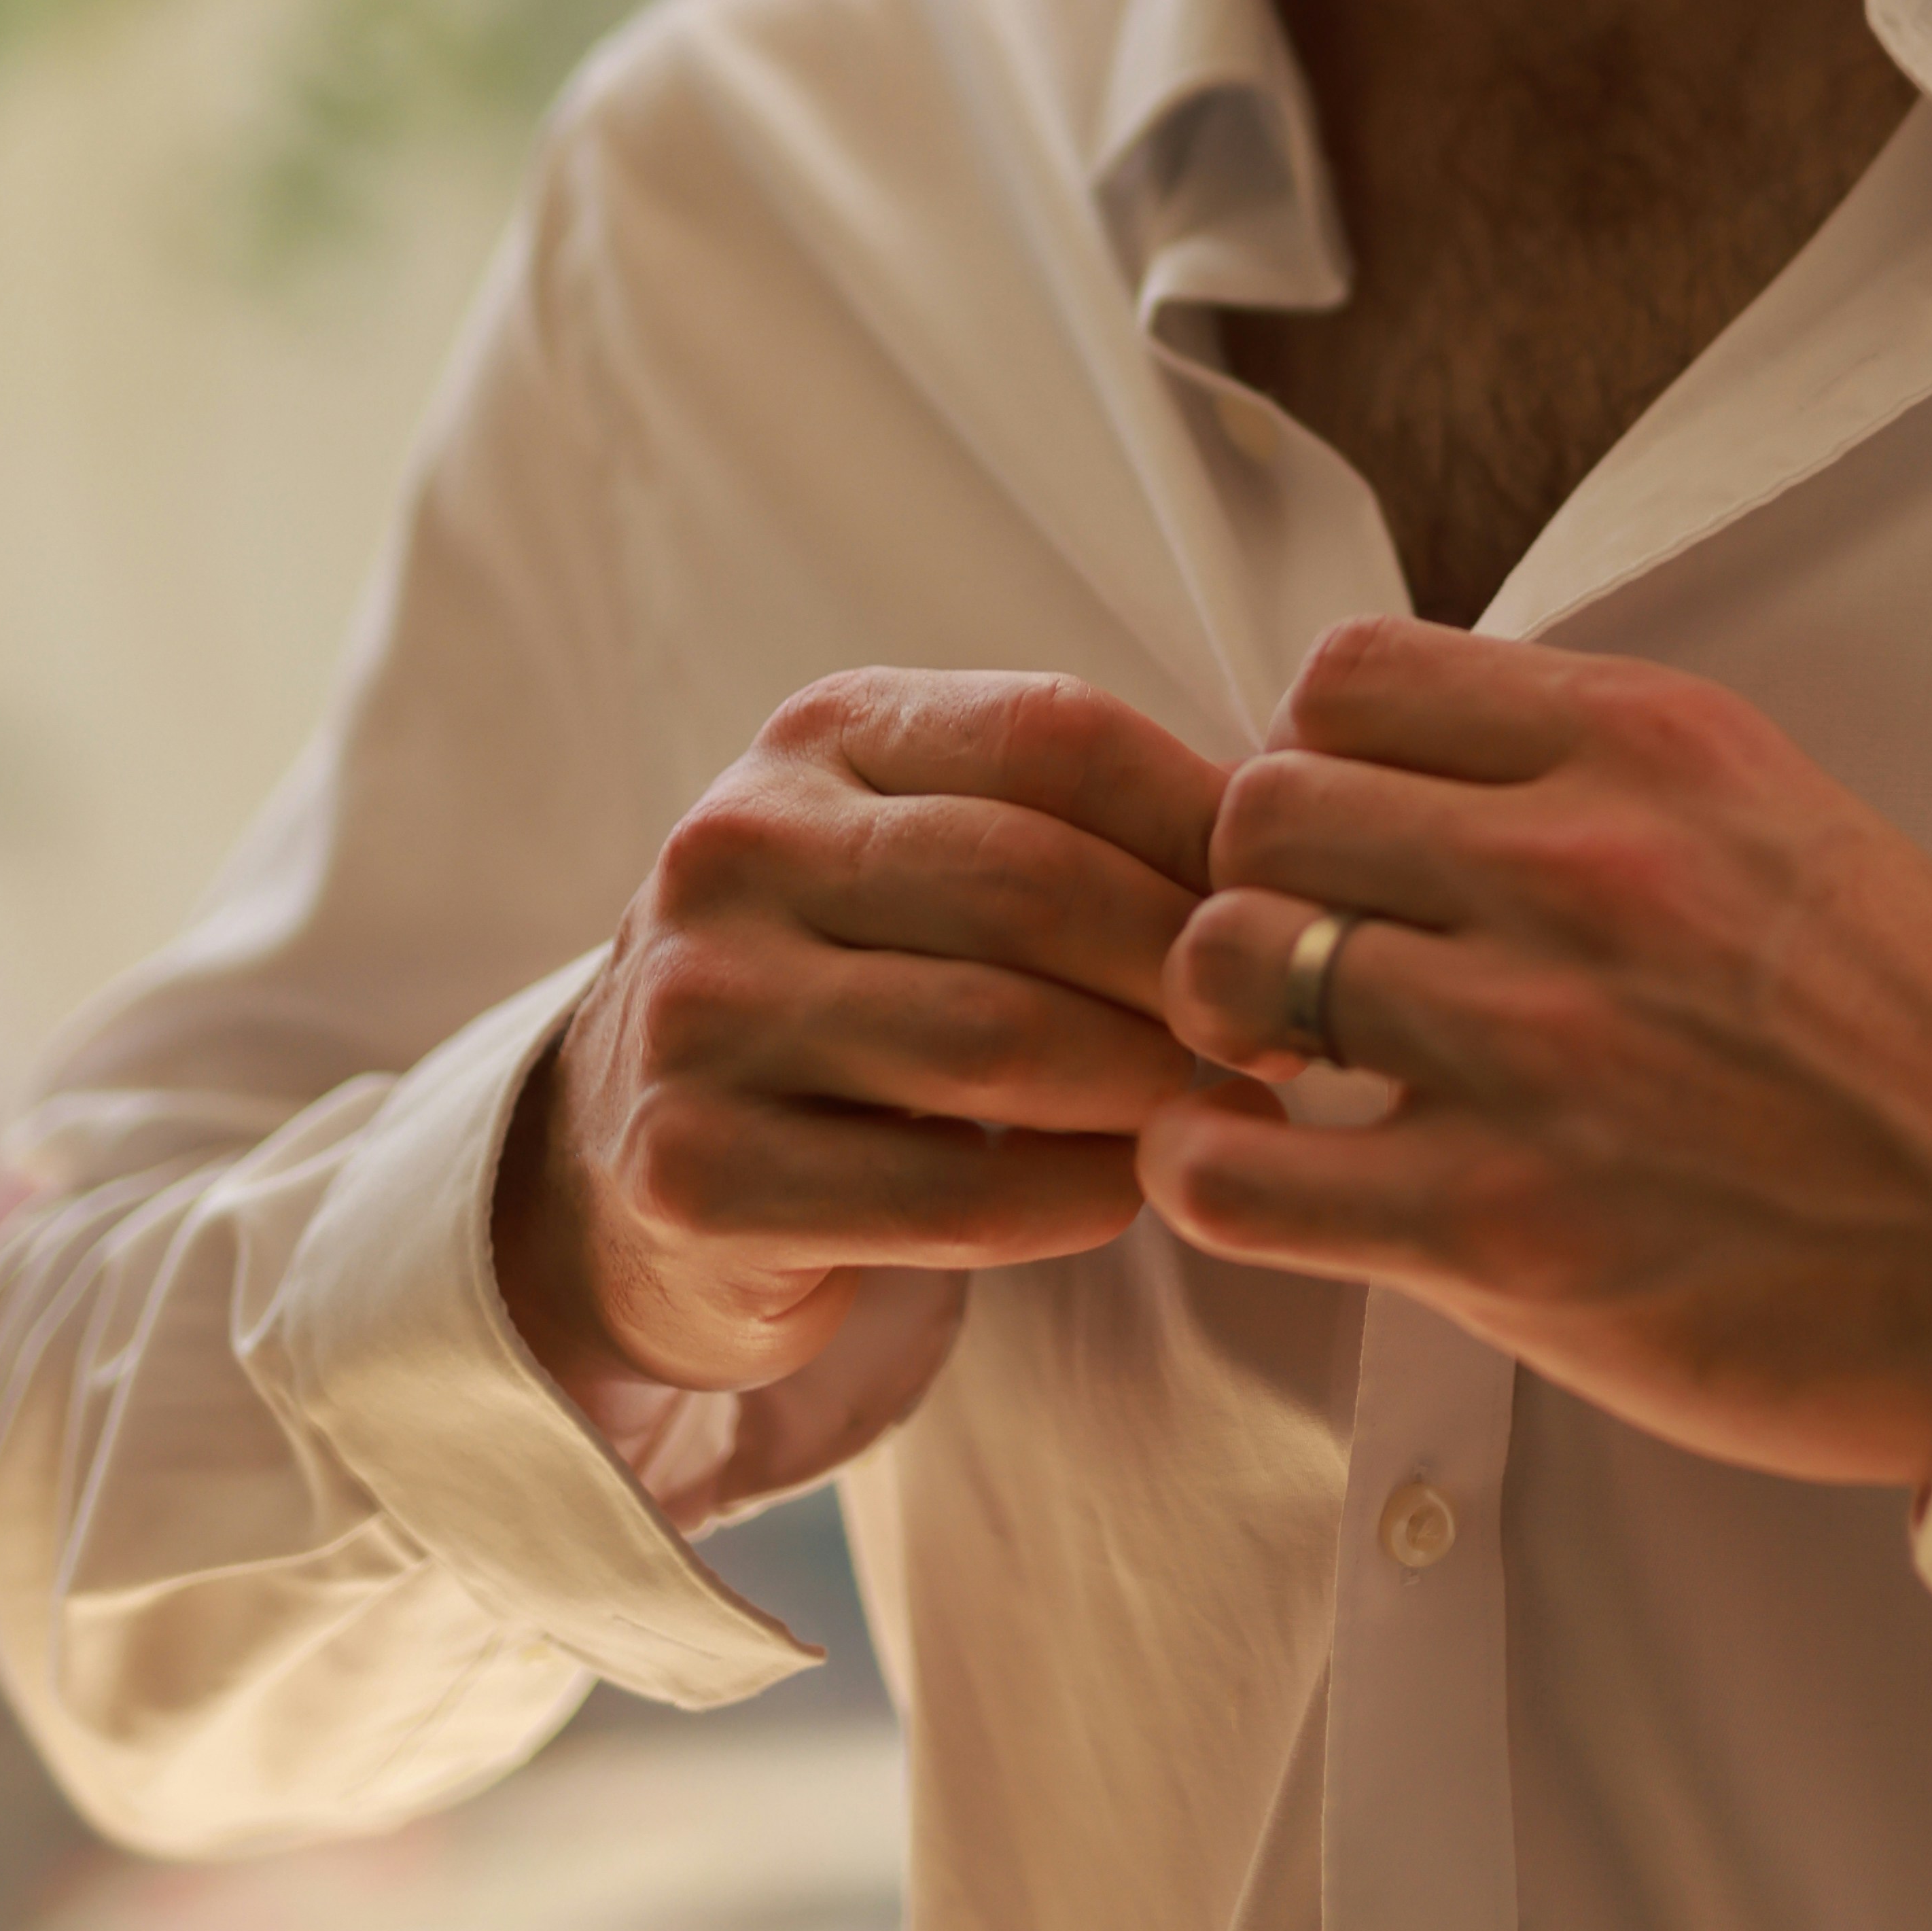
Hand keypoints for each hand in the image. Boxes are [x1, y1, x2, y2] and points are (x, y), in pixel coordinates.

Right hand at [497, 667, 1225, 1410]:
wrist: (635, 1163)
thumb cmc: (852, 985)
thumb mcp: (931, 854)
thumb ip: (1078, 828)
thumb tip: (1296, 847)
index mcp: (820, 735)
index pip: (1055, 735)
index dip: (1203, 818)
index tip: (1294, 897)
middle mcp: (737, 848)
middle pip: (1030, 884)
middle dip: (1187, 966)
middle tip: (1283, 1029)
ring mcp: (699, 1009)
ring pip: (994, 1037)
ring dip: (1146, 1084)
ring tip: (1223, 1108)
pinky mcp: (692, 1170)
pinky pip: (942, 1192)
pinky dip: (1071, 1195)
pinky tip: (1128, 1191)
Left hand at [1141, 623, 1931, 1489]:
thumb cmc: (1905, 1039)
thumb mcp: (1774, 814)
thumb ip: (1599, 771)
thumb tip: (1417, 761)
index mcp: (1651, 749)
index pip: (1351, 673)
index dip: (1319, 751)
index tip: (1353, 826)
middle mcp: (1580, 873)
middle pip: (1262, 806)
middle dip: (1262, 880)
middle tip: (1310, 950)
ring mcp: (1531, 1052)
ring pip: (1221, 963)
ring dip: (1227, 1019)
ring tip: (1288, 1063)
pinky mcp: (1494, 1228)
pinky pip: (1231, 1174)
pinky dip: (1210, 1172)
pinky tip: (1268, 1172)